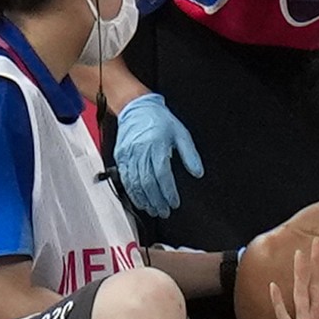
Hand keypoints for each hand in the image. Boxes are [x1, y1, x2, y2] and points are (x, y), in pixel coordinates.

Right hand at [115, 93, 204, 218]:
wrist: (136, 107)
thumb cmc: (159, 119)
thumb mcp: (181, 133)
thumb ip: (190, 154)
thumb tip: (198, 172)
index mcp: (156, 147)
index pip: (162, 176)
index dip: (168, 192)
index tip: (174, 202)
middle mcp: (140, 152)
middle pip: (147, 183)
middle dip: (156, 200)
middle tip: (164, 211)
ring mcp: (128, 155)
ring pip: (134, 183)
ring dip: (144, 199)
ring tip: (152, 209)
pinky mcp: (120, 156)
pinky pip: (124, 177)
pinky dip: (131, 191)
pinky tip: (138, 199)